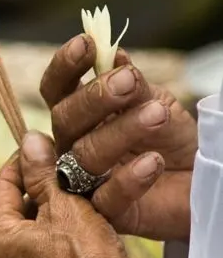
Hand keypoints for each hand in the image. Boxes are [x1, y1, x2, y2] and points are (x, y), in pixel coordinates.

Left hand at [0, 132, 133, 257]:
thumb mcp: (66, 206)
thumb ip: (43, 173)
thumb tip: (30, 140)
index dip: (18, 165)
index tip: (38, 151)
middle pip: (11, 216)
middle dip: (34, 193)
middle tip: (60, 176)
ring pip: (27, 241)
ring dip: (45, 221)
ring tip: (74, 205)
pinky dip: (53, 247)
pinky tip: (79, 240)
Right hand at [40, 35, 195, 240]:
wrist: (200, 179)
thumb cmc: (171, 138)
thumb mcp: (155, 103)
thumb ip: (133, 86)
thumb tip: (111, 54)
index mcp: (78, 114)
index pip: (56, 89)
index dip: (65, 67)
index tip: (85, 44)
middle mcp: (72, 145)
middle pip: (63, 120)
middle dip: (94, 98)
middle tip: (129, 82)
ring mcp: (83, 180)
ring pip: (83, 156)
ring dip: (119, 132)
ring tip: (157, 114)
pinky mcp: (104, 213)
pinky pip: (106, 198)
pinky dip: (129, 179)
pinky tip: (153, 162)